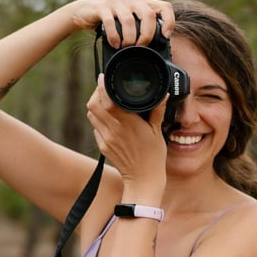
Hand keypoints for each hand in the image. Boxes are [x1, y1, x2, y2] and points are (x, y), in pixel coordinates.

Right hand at [67, 0, 174, 47]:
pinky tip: (115, 44)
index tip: (165, 36)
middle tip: (140, 46)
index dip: (169, 21)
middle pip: (148, 15)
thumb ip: (141, 26)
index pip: (164, 6)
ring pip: (129, 21)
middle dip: (146, 35)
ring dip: (129, 38)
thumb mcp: (129, 20)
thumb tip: (156, 45)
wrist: (83, 11)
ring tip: (125, 46)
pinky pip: (111, 22)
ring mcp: (117, 1)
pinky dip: (114, 36)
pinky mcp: (102, 7)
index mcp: (142, 1)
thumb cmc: (110, 19)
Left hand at [86, 74, 168, 188]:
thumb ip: (157, 110)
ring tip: (104, 101)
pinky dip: (98, 119)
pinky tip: (108, 118)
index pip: (107, 100)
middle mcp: (114, 129)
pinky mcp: (102, 146)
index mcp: (127, 123)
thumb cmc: (153, 155)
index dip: (102, 87)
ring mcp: (106, 138)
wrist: (143, 179)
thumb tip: (164, 93)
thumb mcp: (157, 131)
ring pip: (91, 115)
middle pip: (93, 105)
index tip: (104, 78)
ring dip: (95, 105)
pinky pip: (95, 127)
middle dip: (96, 93)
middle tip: (103, 88)